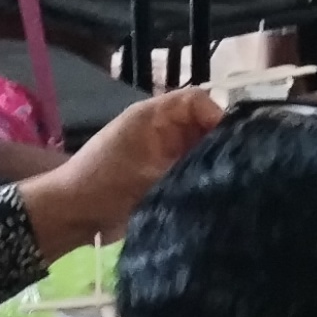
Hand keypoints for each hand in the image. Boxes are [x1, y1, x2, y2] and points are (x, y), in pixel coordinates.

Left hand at [18, 82, 235, 254]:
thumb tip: (230, 168)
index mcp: (154, 116)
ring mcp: (164, 155)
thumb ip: (189, 167)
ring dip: (216, 166)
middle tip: (245, 169)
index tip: (237, 145)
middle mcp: (163, 130)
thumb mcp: (147, 172)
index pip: (199, 102)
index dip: (219, 118)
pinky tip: (221, 197)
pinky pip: (194, 174)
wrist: (72, 215)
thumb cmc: (102, 183)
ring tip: (237, 185)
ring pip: (203, 152)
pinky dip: (205, 182)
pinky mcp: (165, 179)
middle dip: (224, 144)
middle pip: (206, 126)